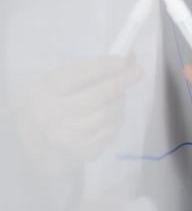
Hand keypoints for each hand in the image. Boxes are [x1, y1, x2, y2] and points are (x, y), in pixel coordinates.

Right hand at [16, 56, 140, 169]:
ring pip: (108, 114)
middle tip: (138, 71)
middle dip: (122, 80)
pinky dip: (116, 120)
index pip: (77, 75)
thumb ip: (86, 72)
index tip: (125, 59)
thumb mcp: (57, 86)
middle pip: (98, 95)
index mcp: (43, 93)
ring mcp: (66, 137)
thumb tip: (127, 58)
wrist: (34, 147)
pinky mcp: (81, 153)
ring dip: (119, 101)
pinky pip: (110, 131)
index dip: (103, 66)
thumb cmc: (51, 107)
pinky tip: (111, 115)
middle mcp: (51, 116)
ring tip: (119, 95)